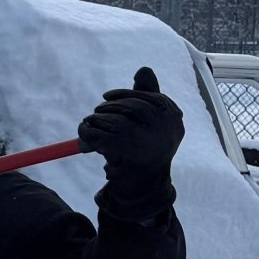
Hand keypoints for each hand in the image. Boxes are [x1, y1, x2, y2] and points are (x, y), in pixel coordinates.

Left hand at [78, 66, 183, 195]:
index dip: (125, 95)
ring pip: (112, 120)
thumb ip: (147, 97)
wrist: (142, 190)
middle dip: (109, 108)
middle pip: (130, 106)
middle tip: (95, 115)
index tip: (106, 97)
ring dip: (96, 122)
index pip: (149, 97)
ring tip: (90, 129)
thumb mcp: (149, 124)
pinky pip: (99, 135)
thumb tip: (144, 69)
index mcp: (173, 118)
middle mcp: (165, 128)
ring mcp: (147, 139)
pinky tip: (85, 140)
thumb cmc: (145, 153)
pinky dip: (87, 134)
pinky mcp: (124, 151)